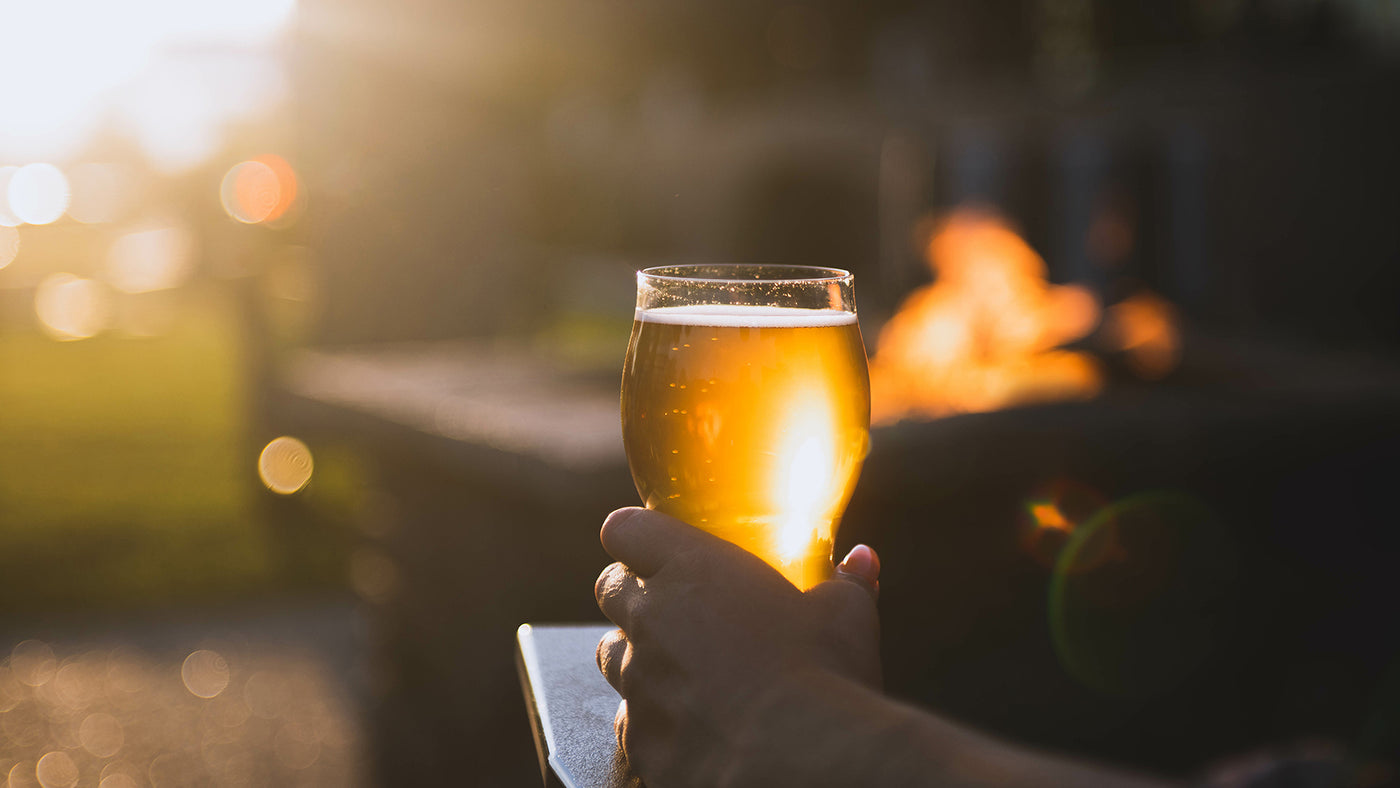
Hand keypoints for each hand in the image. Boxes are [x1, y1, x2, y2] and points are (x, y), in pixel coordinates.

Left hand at [594, 507, 881, 786]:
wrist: (799, 762)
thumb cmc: (823, 676)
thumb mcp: (846, 616)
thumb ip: (847, 581)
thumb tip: (862, 561)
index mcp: (692, 570)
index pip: (627, 530)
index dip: (633, 534)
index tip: (647, 542)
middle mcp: (651, 619)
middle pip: (610, 589)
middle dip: (631, 592)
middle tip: (668, 603)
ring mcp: (638, 683)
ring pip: (610, 653)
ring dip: (635, 654)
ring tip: (676, 665)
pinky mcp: (640, 739)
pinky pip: (629, 719)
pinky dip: (652, 717)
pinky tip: (687, 723)